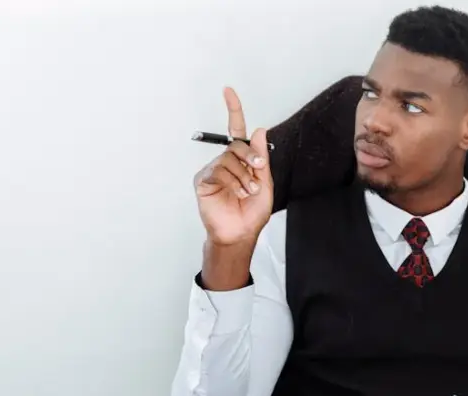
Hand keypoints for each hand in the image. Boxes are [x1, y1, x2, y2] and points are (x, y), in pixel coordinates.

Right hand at [193, 87, 273, 245]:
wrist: (240, 233)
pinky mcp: (203, 180)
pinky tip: (238, 193)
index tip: (228, 90)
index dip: (233, 110)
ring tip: (248, 192)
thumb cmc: (252, 212)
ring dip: (243, 175)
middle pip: (236, 144)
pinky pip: (218, 170)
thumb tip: (258, 129)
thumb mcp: (265, 183)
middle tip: (257, 169)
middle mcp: (226, 162)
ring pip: (228, 158)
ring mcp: (213, 170)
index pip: (236, 131)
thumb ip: (261, 157)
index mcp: (242, 160)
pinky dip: (232, 181)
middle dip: (249, 155)